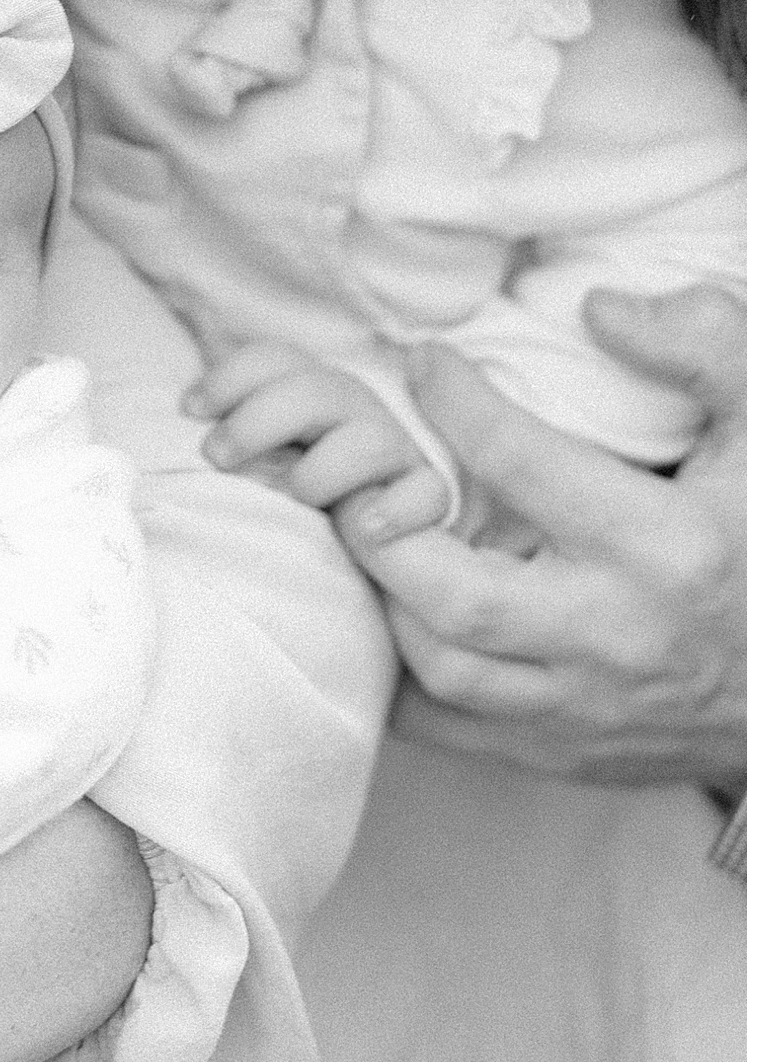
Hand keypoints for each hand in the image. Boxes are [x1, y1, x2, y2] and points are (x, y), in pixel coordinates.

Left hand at [183, 340, 449, 535]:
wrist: (369, 546)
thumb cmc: (292, 493)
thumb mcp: (260, 452)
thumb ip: (231, 435)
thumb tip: (181, 420)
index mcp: (310, 392)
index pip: (274, 360)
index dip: (230, 376)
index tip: (190, 410)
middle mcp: (353, 412)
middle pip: (314, 389)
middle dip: (259, 419)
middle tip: (216, 457)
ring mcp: (393, 452)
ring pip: (370, 440)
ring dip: (322, 470)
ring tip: (294, 497)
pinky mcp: (425, 497)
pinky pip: (427, 494)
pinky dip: (398, 508)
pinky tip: (363, 528)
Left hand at [334, 288, 745, 785]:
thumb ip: (705, 349)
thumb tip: (601, 308)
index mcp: (664, 547)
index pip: (522, 463)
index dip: (454, 401)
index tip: (424, 362)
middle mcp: (617, 635)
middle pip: (454, 596)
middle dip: (381, 529)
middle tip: (357, 468)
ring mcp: (587, 707)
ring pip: (440, 670)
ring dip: (382, 601)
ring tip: (367, 534)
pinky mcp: (565, 753)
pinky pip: (449, 729)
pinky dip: (397, 675)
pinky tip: (388, 611)